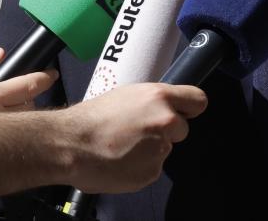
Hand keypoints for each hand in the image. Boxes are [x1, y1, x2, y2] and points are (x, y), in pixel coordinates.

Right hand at [66, 83, 207, 192]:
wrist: (69, 144)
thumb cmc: (91, 118)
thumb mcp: (127, 95)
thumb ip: (152, 102)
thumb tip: (165, 107)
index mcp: (160, 97)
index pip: (198, 101)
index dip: (189, 108)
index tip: (183, 113)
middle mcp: (166, 121)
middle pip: (182, 129)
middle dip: (166, 132)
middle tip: (139, 132)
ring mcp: (160, 149)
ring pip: (165, 150)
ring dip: (150, 150)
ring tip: (122, 147)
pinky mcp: (151, 172)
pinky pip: (152, 168)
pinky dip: (139, 167)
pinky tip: (119, 160)